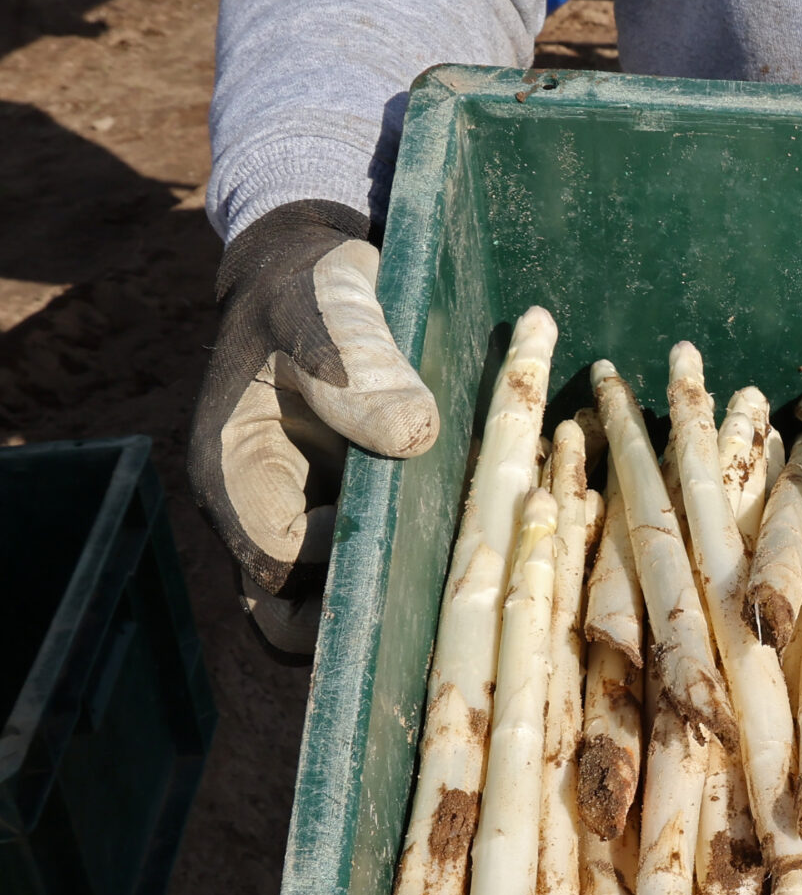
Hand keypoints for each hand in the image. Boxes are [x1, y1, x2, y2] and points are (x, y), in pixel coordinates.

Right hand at [188, 200, 439, 658]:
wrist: (322, 275)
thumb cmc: (311, 289)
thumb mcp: (326, 311)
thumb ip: (359, 368)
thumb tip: (411, 437)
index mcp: (234, 472)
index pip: (273, 568)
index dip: (333, 565)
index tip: (395, 524)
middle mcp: (259, 512)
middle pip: (291, 618)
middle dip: (360, 616)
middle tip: (445, 582)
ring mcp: (302, 521)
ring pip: (334, 606)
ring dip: (393, 597)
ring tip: (465, 565)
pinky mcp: (345, 517)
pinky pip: (372, 570)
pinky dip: (415, 569)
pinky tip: (474, 540)